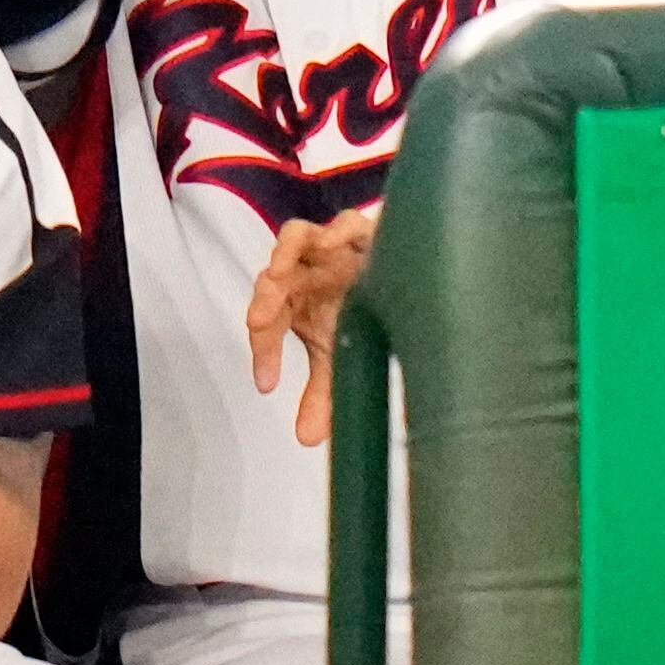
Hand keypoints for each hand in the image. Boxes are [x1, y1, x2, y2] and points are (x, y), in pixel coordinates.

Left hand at [247, 208, 380, 446]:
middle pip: (274, 279)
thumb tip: (306, 441)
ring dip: (285, 255)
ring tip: (278, 274)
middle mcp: (307, 272)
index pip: (268, 322)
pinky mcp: (363, 233)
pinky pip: (347, 222)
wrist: (405, 278)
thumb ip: (323, 394)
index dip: (264, 350)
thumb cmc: (362, 312)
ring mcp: (332, 248)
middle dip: (264, 300)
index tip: (267, 384)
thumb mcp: (340, 357)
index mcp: (296, 302)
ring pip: (296, 238)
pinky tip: (333, 243)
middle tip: (259, 324)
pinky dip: (338, 230)